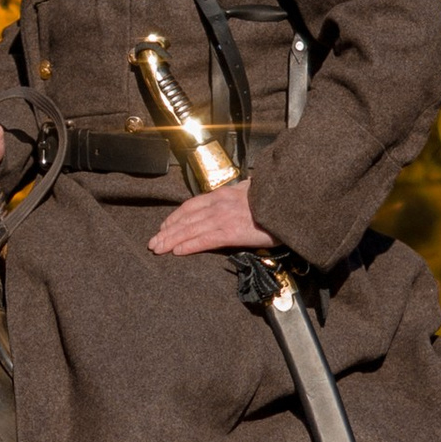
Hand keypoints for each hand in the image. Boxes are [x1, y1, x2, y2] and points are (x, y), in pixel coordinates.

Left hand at [149, 179, 268, 255]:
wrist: (287, 200)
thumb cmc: (274, 198)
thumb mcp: (253, 189)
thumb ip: (243, 193)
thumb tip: (244, 190)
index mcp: (223, 194)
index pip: (191, 205)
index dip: (175, 216)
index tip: (165, 225)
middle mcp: (219, 205)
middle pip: (186, 219)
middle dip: (167, 231)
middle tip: (153, 242)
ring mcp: (223, 218)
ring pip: (190, 230)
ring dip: (171, 240)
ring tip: (158, 248)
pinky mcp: (231, 232)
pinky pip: (204, 240)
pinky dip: (188, 246)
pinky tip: (177, 251)